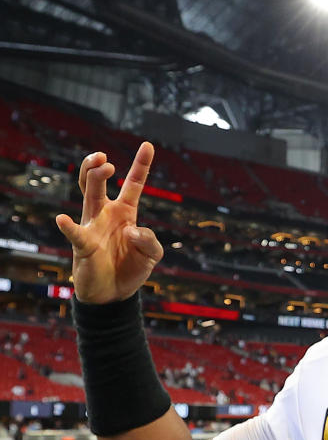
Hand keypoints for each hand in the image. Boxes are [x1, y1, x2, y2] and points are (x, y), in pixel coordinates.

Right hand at [55, 142, 163, 303]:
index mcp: (126, 213)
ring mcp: (93, 227)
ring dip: (93, 179)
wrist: (114, 294)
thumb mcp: (152, 254)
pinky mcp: (83, 245)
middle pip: (100, 183)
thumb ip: (150, 240)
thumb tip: (131, 231)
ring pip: (89, 196)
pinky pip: (75, 234)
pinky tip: (63, 220)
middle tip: (107, 160)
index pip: (133, 184)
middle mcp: (106, 214)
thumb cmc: (131, 268)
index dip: (141, 165)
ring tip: (101, 166)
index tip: (148, 145)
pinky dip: (69, 227)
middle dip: (100, 167)